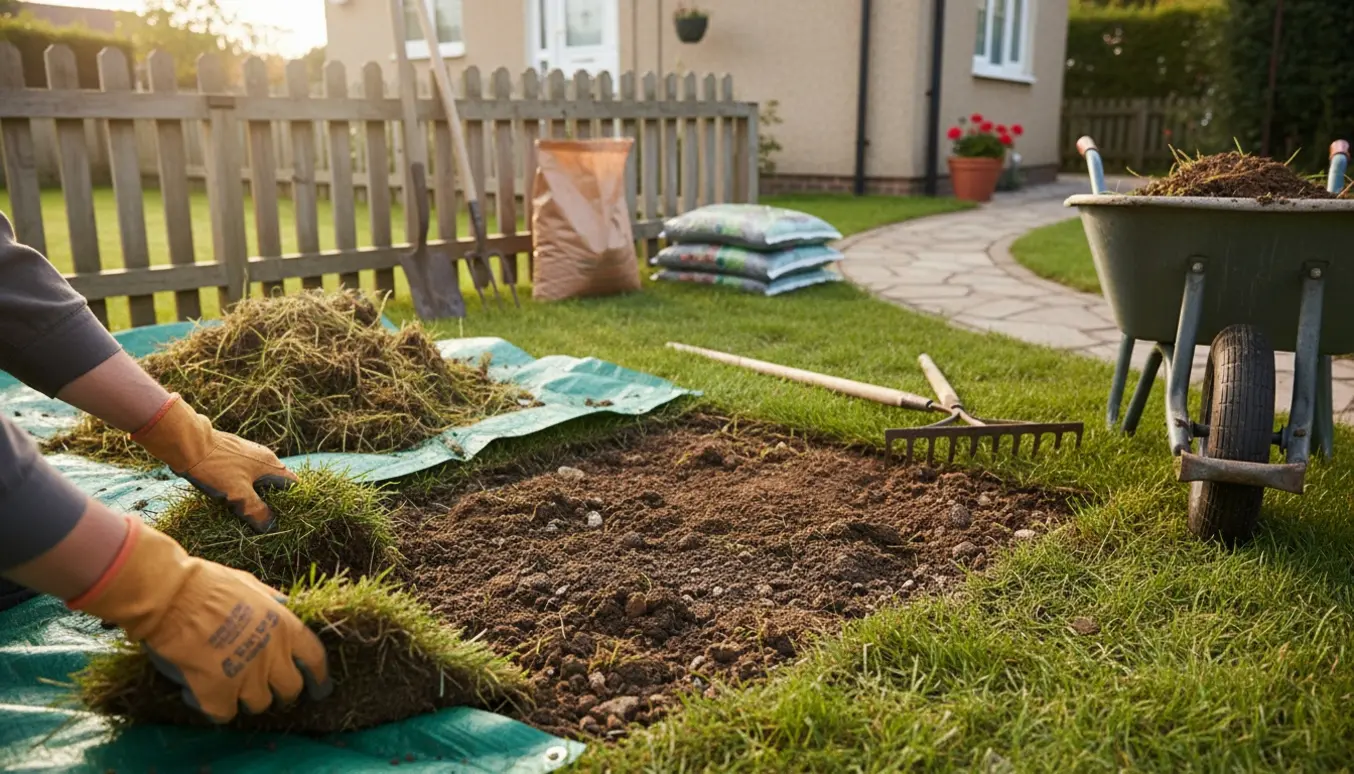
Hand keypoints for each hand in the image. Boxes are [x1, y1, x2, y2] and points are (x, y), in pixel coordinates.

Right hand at [70, 516, 331, 722]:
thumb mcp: (251, 586)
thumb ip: (271, 602)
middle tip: (267, 689)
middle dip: (282, 692)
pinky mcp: (217, 694)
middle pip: (290, 689)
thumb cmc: (208, 585)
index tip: (320, 688)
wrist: (173, 597)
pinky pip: (225, 714)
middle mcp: (272, 656)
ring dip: (246, 698)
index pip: (315, 659)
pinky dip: (213, 706)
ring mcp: (246, 678)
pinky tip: (197, 693)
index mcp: (285, 627)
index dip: (319, 677)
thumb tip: (284, 605)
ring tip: (228, 684)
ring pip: (259, 704)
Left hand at [131, 394, 295, 532]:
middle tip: (263, 519)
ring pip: (259, 478)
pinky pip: (245, 473)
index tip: (285, 517)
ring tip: (245, 510)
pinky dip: (243, 485)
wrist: (187, 443)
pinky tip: (230, 495)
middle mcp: (263, 457)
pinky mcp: (232, 454)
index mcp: (270, 465)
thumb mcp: (238, 494)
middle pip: (276, 482)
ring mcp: (248, 454)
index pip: (293, 484)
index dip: (293, 501)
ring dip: (256, 493)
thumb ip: (256, 510)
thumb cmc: (216, 467)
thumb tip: (270, 526)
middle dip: (272, 500)